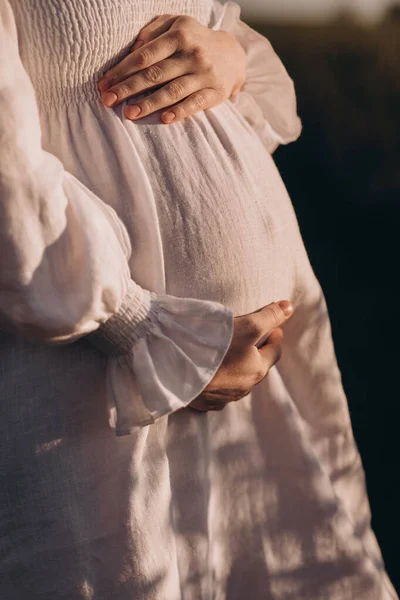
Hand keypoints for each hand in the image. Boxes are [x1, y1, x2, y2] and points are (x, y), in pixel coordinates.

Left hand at [97, 14, 245, 123]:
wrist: (232, 55)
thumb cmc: (194, 40)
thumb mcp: (176, 25)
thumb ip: (153, 32)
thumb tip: (132, 50)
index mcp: (179, 35)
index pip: (144, 55)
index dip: (122, 70)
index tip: (104, 84)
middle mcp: (191, 53)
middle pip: (154, 74)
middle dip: (128, 88)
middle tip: (108, 100)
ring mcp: (204, 74)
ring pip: (172, 91)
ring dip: (149, 104)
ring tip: (129, 114)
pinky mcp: (215, 92)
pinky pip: (195, 103)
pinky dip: (180, 112)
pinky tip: (164, 119)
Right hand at [189, 300, 293, 412]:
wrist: (175, 367)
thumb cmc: (214, 346)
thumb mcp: (247, 326)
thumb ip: (269, 317)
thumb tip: (289, 307)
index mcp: (256, 371)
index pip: (274, 352)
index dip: (275, 337)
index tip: (274, 328)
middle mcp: (243, 388)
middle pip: (256, 367)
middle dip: (257, 353)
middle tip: (253, 338)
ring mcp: (222, 398)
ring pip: (237, 380)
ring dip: (237, 367)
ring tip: (229, 352)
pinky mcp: (203, 402)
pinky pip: (217, 390)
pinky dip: (218, 379)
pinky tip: (211, 371)